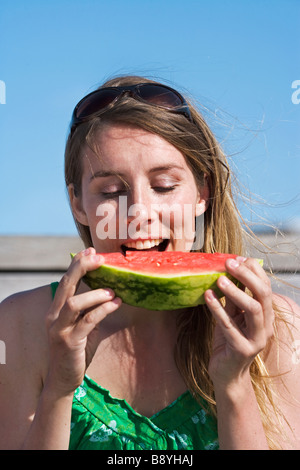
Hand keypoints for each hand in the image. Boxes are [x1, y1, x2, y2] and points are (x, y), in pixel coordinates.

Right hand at [45, 248, 121, 395]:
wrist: (64, 381)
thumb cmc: (76, 351)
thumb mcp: (83, 327)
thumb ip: (90, 311)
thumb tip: (109, 291)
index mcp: (56, 310)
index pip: (65, 281)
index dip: (77, 264)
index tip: (91, 250)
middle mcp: (54, 317)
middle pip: (66, 285)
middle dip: (82, 268)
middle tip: (99, 257)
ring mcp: (59, 330)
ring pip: (74, 303)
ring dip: (95, 294)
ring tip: (113, 291)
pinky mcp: (70, 343)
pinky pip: (88, 322)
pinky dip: (103, 310)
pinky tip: (116, 303)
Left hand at [204, 257, 273, 387]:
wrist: (226, 374)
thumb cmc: (228, 342)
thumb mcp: (231, 316)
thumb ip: (233, 298)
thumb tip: (227, 272)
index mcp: (266, 316)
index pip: (265, 287)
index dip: (254, 271)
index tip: (238, 258)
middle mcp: (266, 326)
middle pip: (263, 295)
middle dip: (247, 276)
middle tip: (229, 263)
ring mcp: (256, 339)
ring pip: (252, 309)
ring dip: (235, 291)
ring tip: (219, 279)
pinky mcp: (242, 350)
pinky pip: (229, 325)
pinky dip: (217, 309)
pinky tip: (207, 296)